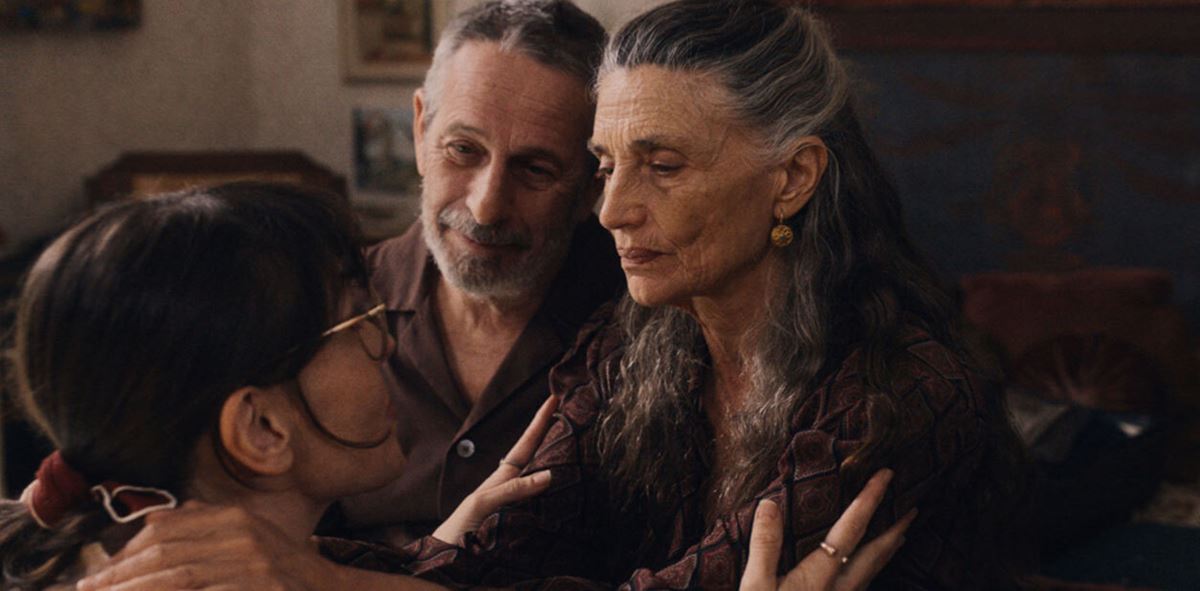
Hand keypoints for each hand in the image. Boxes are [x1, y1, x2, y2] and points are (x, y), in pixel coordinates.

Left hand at [77, 502, 333, 590]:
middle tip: (90, 589)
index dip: (126, 551)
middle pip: (166, 552)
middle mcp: (242, 534)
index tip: (100, 572)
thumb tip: (151, 523)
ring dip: (137, 590)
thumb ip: (206, 521)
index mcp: (235, 516)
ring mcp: (252, 563)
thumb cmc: (282, 564)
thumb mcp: (249, 533)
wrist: (328, 587)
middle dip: (121, 574)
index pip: (166, 528)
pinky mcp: (259, 587)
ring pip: (178, 577)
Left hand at [432, 395, 558, 544]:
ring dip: (560, 457)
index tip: (553, 398)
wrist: (449, 558)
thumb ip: (513, 489)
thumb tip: (549, 474)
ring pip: (544, 475)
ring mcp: (520, 503)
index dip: (539, 421)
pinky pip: (547, 500)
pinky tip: (572, 484)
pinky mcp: (525, 521)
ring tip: (577, 439)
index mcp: (502, 476)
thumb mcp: (482, 503)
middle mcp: (514, 486)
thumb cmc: (460, 529)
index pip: (525, 443)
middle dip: (553, 432)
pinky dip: (560, 488)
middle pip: (538, 454)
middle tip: (572, 411)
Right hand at [739, 469, 916, 590]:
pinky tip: (868, 572)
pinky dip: (873, 571)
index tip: (887, 475)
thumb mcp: (755, 587)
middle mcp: (839, 590)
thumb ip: (764, 545)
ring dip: (889, 550)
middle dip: (895, 527)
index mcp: (819, 576)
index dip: (869, 500)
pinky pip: (863, 587)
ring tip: (902, 534)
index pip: (850, 530)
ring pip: (873, 573)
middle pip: (875, 554)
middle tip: (915, 506)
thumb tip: (770, 503)